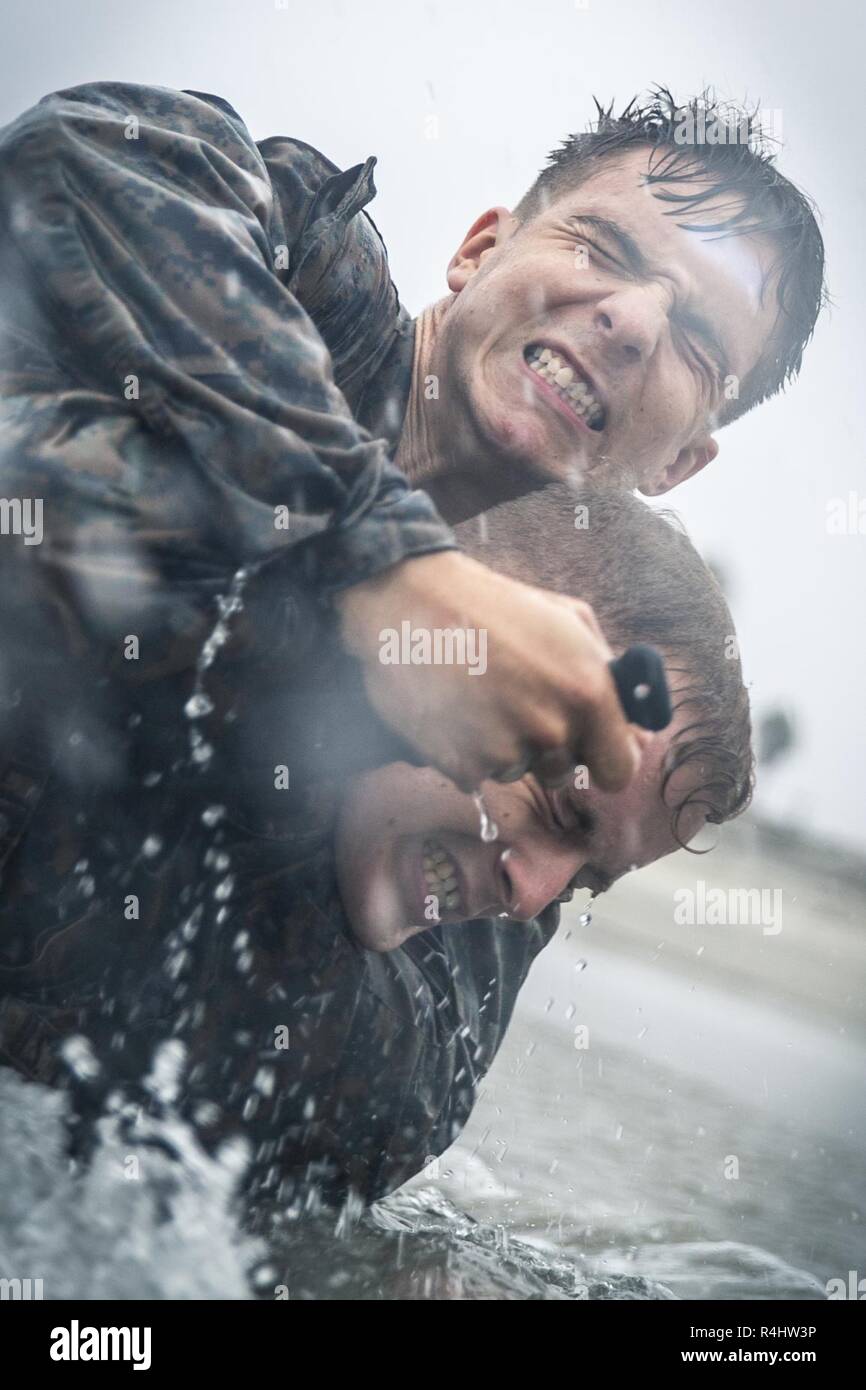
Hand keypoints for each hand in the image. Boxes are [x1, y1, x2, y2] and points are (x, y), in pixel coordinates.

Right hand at [335, 550, 642, 793]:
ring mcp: (505, 750)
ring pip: (516, 771)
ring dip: (503, 746)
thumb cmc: (494, 605)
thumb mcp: (570, 620)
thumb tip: (635, 727)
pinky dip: (466, 750)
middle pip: (563, 773)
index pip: (620, 770)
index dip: (606, 760)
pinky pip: (476, 773)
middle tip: (516, 700)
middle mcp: (552, 729)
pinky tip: (455, 708)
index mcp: (589, 692)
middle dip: (547, 746)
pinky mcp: (461, 763)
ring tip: (480, 695)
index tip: (592, 750)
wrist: (412, 600)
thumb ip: (608, 675)